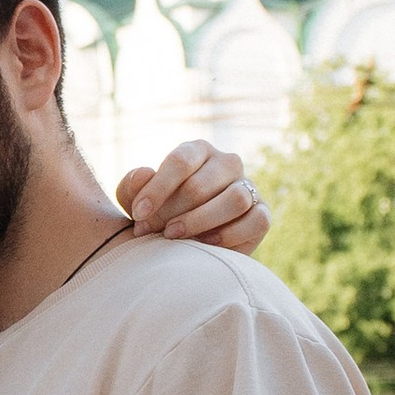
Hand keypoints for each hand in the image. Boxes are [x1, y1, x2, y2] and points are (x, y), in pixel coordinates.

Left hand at [119, 138, 266, 255]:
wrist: (188, 240)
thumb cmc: (160, 212)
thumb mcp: (138, 200)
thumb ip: (133, 186)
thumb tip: (144, 173)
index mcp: (197, 151)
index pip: (181, 161)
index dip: (158, 189)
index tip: (139, 214)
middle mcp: (227, 163)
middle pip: (202, 185)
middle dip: (172, 212)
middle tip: (152, 232)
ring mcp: (248, 186)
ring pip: (234, 199)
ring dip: (200, 222)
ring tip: (175, 237)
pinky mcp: (262, 213)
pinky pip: (256, 221)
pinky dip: (231, 234)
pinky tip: (206, 244)